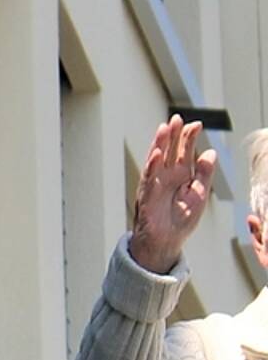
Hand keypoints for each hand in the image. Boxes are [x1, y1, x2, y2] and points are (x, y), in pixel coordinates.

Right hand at [129, 115, 216, 273]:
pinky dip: (153, 165)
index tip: (196, 124)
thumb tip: (211, 153)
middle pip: (170, 150)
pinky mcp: (147, 193)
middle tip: (177, 118)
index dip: (189, 138)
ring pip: (157, 159)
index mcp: (181, 176)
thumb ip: (204, 174)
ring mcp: (156, 183)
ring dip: (160, 144)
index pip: (185, 152)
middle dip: (173, 135)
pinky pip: (150, 176)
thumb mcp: (199, 195)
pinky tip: (157, 152)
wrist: (166, 241)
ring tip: (164, 128)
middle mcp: (167, 175)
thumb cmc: (181, 220)